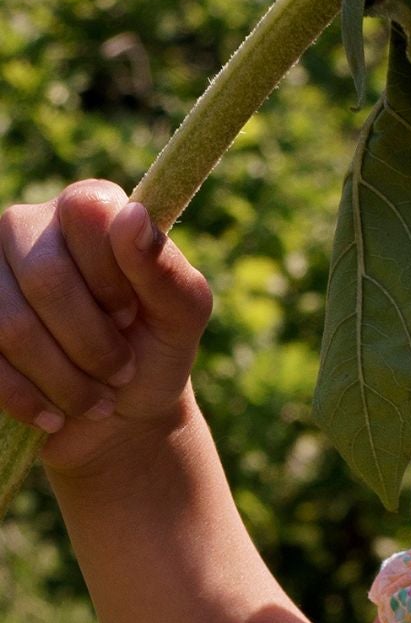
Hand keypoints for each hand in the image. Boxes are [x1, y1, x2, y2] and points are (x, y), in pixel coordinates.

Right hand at [0, 181, 213, 477]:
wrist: (116, 415)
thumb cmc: (153, 351)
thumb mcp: (181, 316)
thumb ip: (166, 269)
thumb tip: (132, 216)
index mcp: (87, 208)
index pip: (87, 213)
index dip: (112, 277)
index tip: (132, 316)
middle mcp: (26, 225)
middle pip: (45, 276)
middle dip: (93, 342)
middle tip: (122, 371)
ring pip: (11, 325)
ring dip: (65, 379)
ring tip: (97, 400)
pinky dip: (29, 399)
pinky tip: (56, 414)